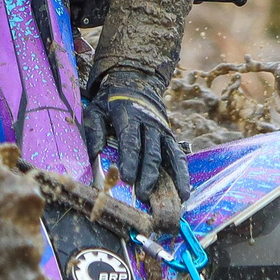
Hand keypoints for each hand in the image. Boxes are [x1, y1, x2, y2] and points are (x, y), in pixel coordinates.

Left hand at [82, 68, 190, 205]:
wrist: (134, 82)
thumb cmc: (110, 102)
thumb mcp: (95, 110)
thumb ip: (94, 131)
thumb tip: (95, 154)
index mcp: (128, 115)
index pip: (131, 140)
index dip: (130, 160)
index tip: (127, 178)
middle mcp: (149, 122)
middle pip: (151, 151)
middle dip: (147, 174)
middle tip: (141, 194)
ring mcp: (162, 130)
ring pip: (168, 154)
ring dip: (171, 177)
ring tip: (174, 197)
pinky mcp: (170, 136)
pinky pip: (178, 155)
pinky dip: (183, 173)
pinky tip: (184, 190)